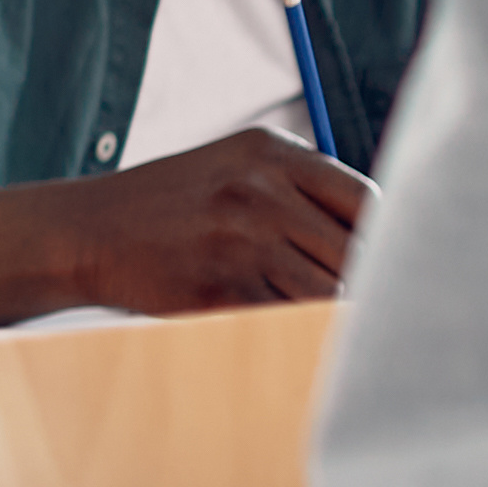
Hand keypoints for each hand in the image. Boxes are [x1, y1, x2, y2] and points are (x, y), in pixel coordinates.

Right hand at [69, 128, 367, 308]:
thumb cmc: (171, 205)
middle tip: (389, 312)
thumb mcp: (235, 168)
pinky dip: (297, 332)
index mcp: (272, 153)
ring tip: (348, 333)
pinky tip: (293, 333)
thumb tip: (385, 242)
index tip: (403, 268)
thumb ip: (302, 191)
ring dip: (340, 318)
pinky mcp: (219, 288)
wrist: (85, 231)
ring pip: (328, 295)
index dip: (395, 242)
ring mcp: (238, 240)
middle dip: (374, 286)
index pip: (369, 201)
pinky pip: (285, 321)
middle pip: (358, 252)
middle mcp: (260, 190)